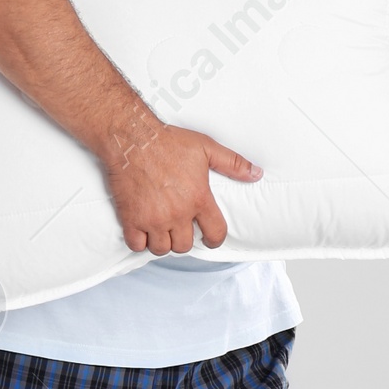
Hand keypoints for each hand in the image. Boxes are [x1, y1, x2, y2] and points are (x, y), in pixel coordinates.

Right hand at [104, 119, 262, 254]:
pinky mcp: (132, 218)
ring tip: (161, 229)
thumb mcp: (206, 148)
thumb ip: (233, 163)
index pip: (215, 233)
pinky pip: (137, 246)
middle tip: (179, 228)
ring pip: (161, 249)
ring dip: (162, 242)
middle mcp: (178, 213)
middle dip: (183, 239)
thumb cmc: (168, 141)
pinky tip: (142, 230)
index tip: (209, 238)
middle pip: (184, 246)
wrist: (133, 139)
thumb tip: (256, 173)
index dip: (214, 239)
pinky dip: (139, 242)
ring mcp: (153, 218)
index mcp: (198, 199)